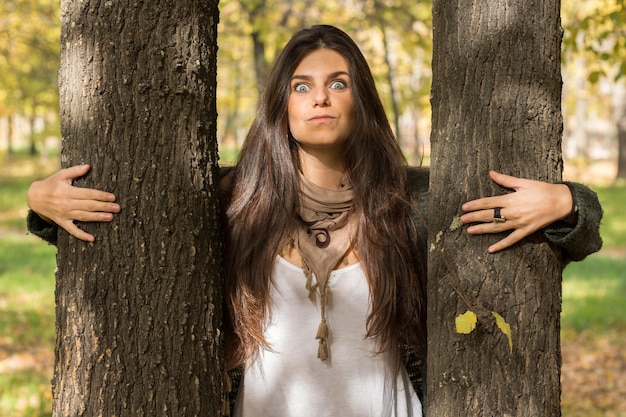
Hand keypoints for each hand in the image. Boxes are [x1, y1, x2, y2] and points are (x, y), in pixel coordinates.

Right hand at [27, 164, 120, 241]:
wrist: (34, 197)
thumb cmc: (51, 184)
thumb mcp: (61, 175)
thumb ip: (75, 171)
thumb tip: (88, 166)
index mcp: (68, 192)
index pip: (88, 194)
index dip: (101, 196)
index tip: (112, 197)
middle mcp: (67, 204)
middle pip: (89, 206)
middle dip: (104, 207)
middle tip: (117, 208)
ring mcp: (65, 214)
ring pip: (84, 217)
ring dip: (98, 218)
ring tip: (110, 218)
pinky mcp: (62, 222)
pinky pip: (72, 230)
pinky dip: (82, 235)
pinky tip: (92, 239)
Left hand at [460, 171, 574, 252]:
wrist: (561, 202)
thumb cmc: (542, 190)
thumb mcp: (523, 182)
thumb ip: (505, 180)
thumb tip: (491, 173)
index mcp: (510, 199)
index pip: (488, 203)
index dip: (475, 205)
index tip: (464, 207)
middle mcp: (512, 212)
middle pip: (489, 216)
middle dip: (474, 217)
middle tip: (462, 220)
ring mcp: (519, 223)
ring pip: (496, 228)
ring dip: (482, 230)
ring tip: (470, 231)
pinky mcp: (526, 231)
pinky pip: (511, 240)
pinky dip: (501, 245)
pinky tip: (490, 249)